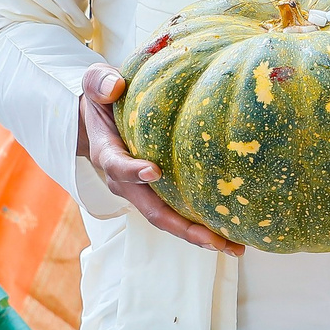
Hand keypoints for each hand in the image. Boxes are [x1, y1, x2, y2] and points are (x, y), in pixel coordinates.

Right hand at [80, 64, 240, 254]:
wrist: (97, 119)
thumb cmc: (103, 98)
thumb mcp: (96, 84)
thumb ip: (100, 83)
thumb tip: (114, 86)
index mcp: (108, 153)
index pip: (117, 165)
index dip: (132, 171)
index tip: (153, 171)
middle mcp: (125, 182)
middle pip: (153, 210)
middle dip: (182, 227)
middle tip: (214, 239)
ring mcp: (143, 192)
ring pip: (169, 220)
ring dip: (199, 236)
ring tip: (234, 246)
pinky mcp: (159, 193)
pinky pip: (180, 214)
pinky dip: (203, 226)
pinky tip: (234, 235)